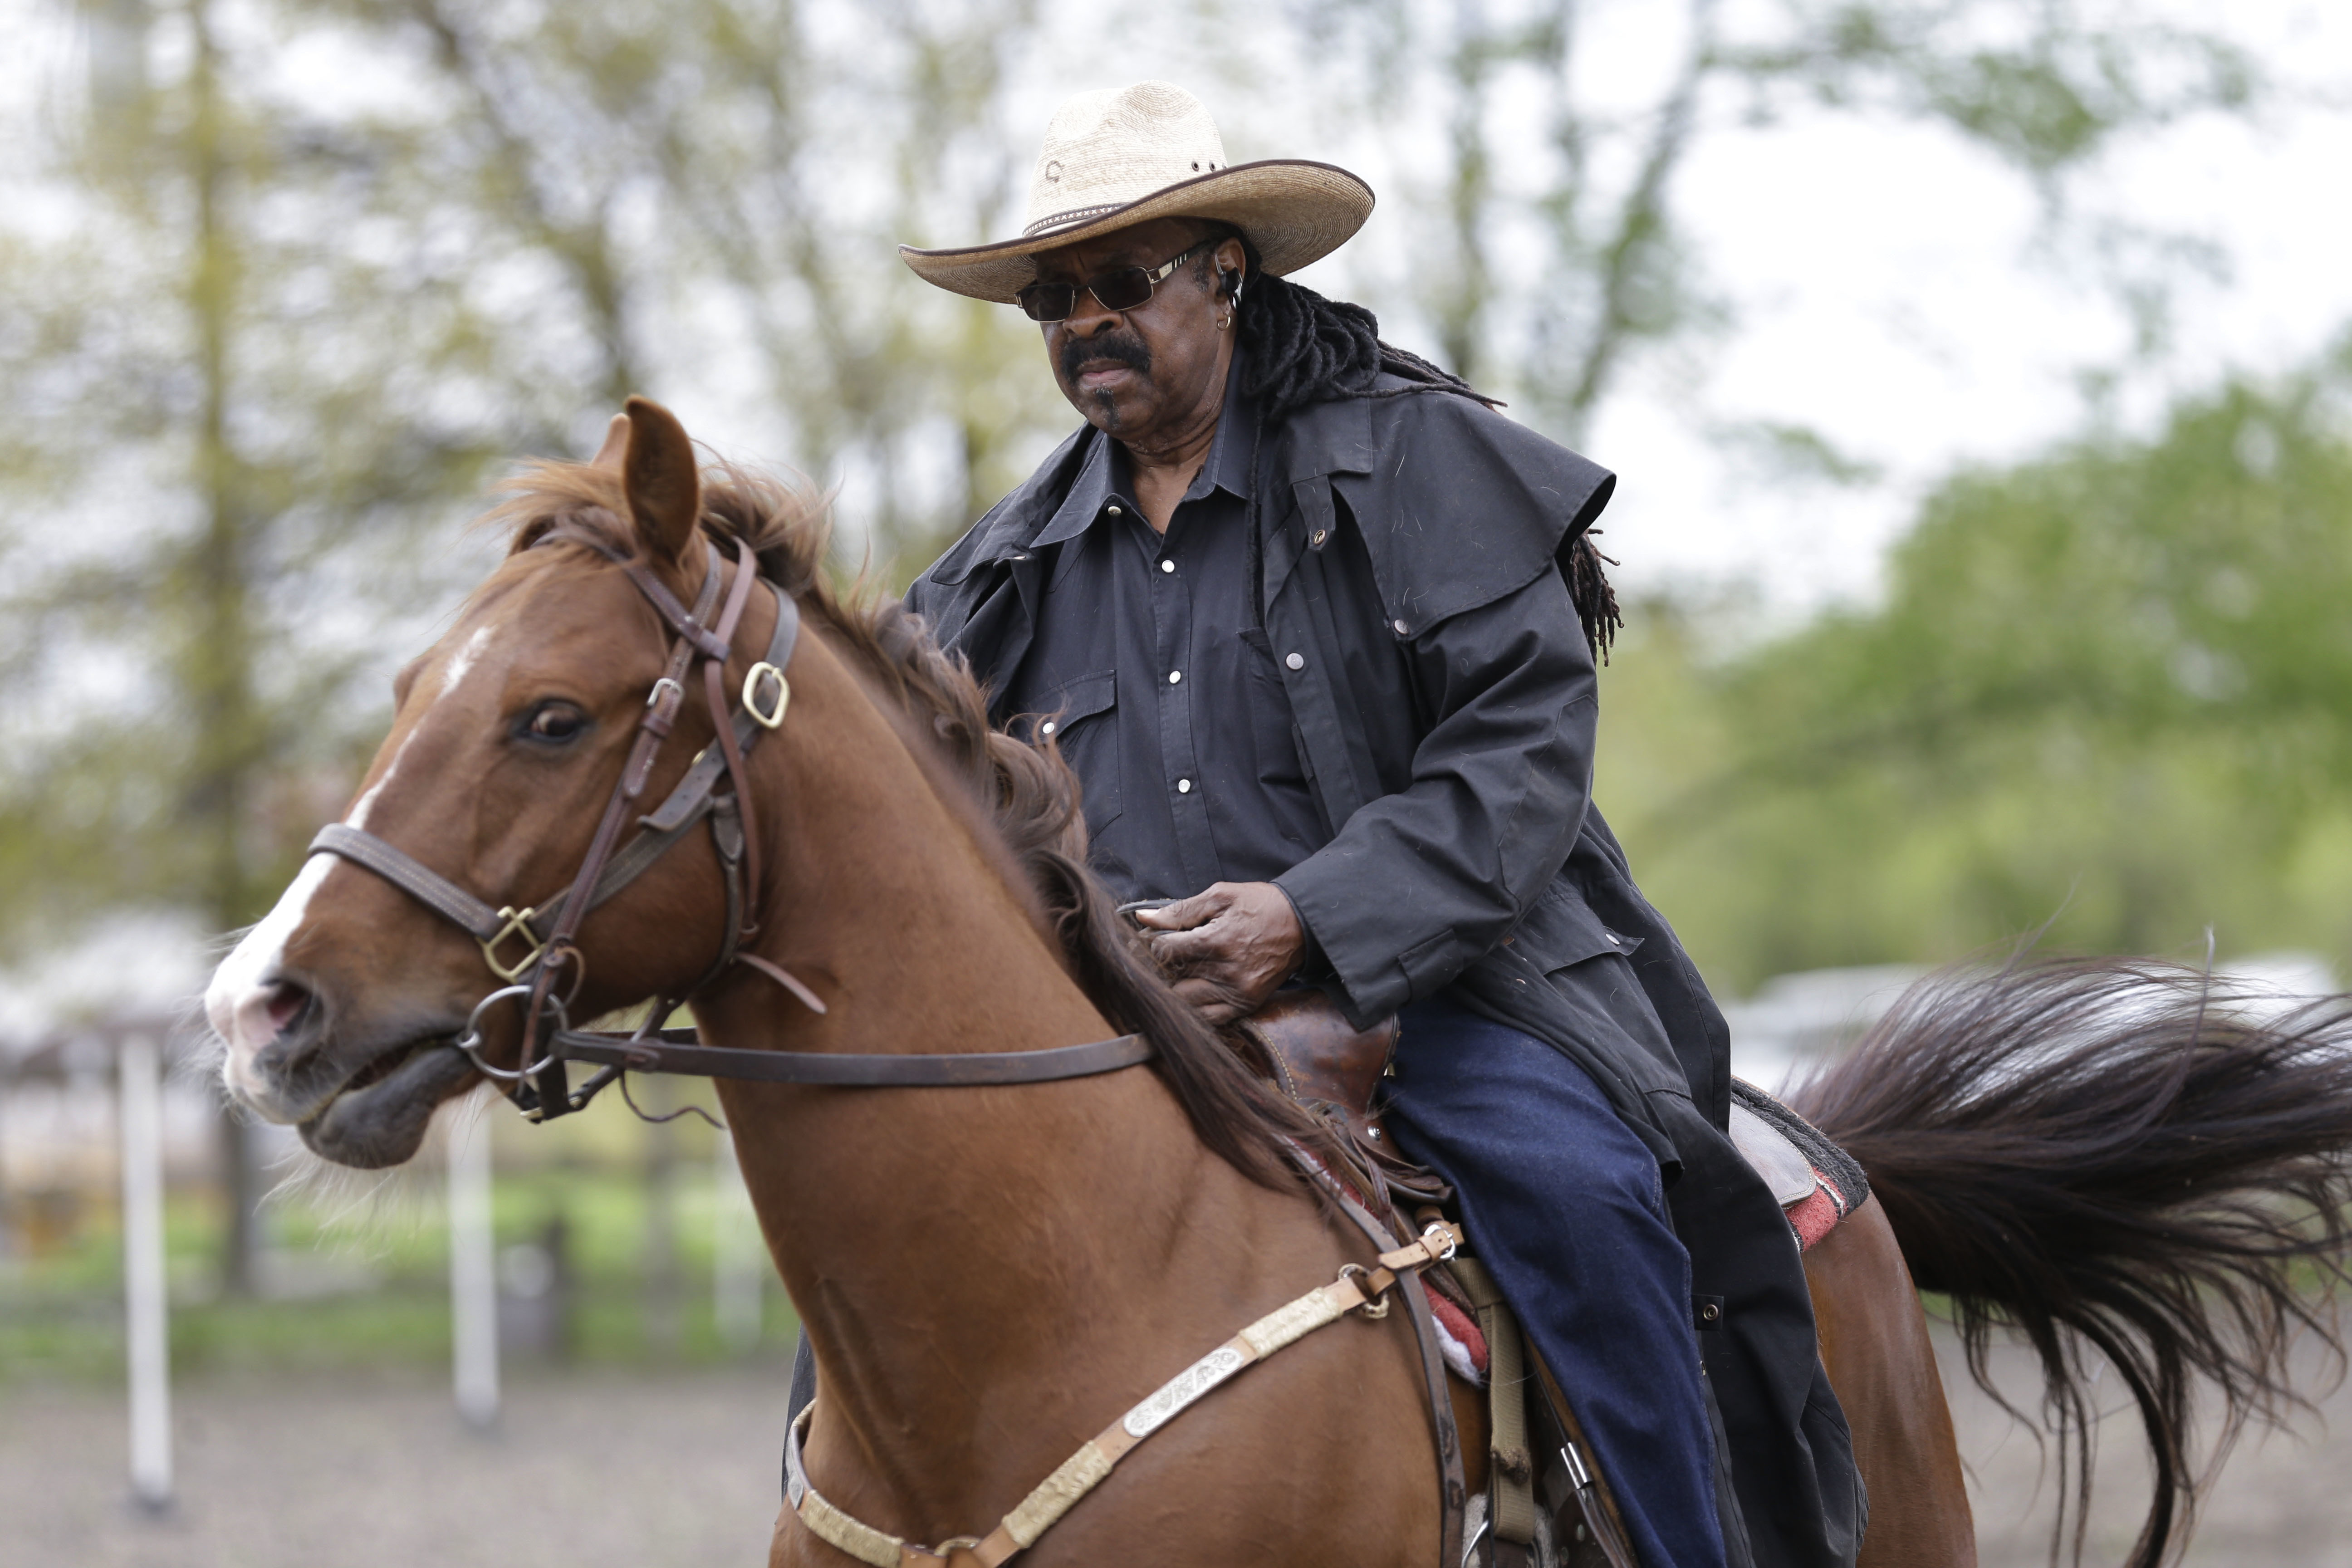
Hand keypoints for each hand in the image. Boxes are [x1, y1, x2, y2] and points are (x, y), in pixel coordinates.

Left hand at [1134, 881, 1304, 1025]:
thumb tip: (1143, 917)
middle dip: (1165, 966)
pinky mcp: (1247, 1005)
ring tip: (1186, 971)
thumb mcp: (1221, 896)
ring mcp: (1237, 993)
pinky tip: (1199, 989)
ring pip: (1186, 1002)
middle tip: (1171, 955)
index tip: (1159, 939)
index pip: (1165, 952)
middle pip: (1172, 978)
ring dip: (1179, 987)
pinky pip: (1209, 1019)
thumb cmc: (1259, 905)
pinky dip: (1197, 1007)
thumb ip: (1180, 910)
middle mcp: (1226, 972)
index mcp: (1217, 941)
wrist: (1302, 924)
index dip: (1155, 944)